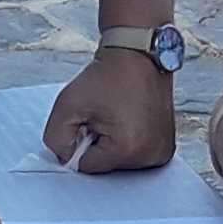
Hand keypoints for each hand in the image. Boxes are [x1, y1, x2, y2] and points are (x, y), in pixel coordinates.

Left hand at [43, 45, 177, 173]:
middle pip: (107, 168)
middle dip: (98, 145)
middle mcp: (151, 155)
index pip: (87, 166)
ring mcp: (162, 153)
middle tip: (105, 115)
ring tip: (119, 116)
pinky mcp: (166, 148)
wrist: (139, 55)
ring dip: (114, 145)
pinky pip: (136, 157)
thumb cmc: (106, 77)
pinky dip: (128, 143)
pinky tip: (131, 121)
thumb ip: (55, 139)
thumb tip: (66, 161)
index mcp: (127, 148)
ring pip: (121, 164)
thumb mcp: (67, 104)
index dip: (80, 141)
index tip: (90, 118)